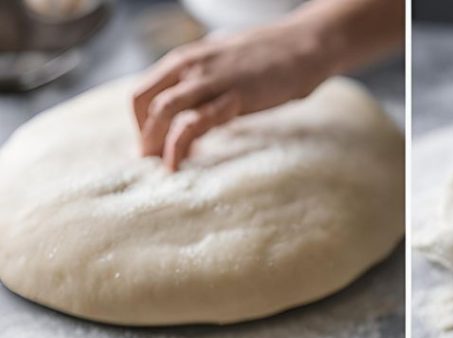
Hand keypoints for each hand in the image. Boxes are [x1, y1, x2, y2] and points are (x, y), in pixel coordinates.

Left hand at [132, 17, 330, 170]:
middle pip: (146, 102)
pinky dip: (179, 146)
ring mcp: (211, 80)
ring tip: (162, 167)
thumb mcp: (226, 62)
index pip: (143, 91)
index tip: (152, 144)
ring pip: (164, 111)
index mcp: (186, 58)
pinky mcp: (233, 97)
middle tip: (152, 163)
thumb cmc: (270, 57)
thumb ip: (206, 80)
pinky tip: (179, 164)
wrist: (304, 47)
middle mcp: (191, 65)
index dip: (140, 122)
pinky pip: (195, 123)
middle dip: (144, 136)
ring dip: (156, 142)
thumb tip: (198, 106)